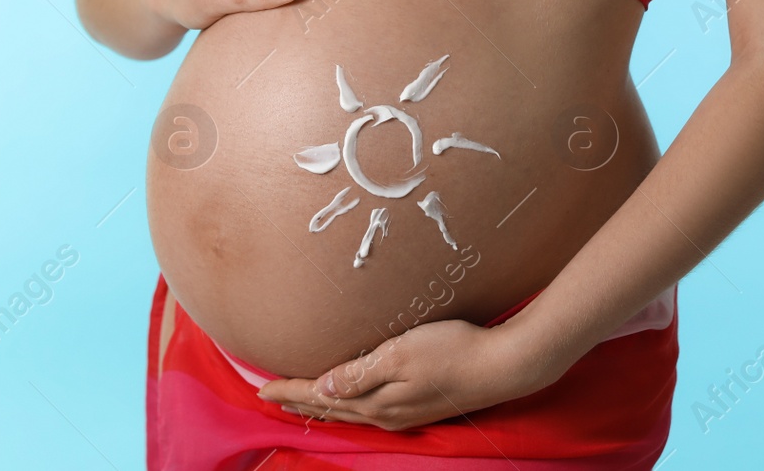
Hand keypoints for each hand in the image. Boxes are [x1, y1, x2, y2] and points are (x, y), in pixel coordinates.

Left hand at [254, 317, 552, 430]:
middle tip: (270, 396)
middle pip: (331, 409)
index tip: (260, 388)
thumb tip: (321, 392)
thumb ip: (359, 374)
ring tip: (301, 400)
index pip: (320, 397)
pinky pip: (370, 409)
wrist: (503, 365)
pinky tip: (351, 400)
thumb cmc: (452, 350)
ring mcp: (404, 413)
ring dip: (322, 406)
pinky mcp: (419, 406)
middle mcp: (386, 414)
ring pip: (351, 412)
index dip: (290, 391)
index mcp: (375, 402)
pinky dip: (349, 405)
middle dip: (299, 402)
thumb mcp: (399, 355)